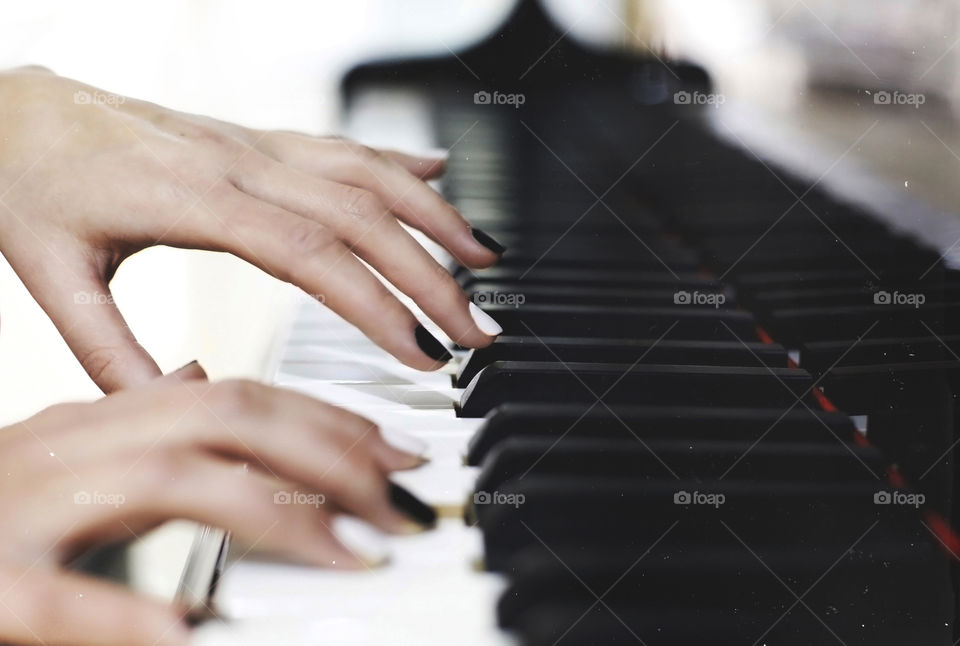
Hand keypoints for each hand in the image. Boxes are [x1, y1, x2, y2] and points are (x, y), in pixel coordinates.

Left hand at [0, 67, 504, 392]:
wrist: (8, 107)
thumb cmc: (24, 183)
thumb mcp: (51, 276)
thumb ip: (113, 354)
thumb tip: (189, 398)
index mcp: (190, 198)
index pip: (310, 253)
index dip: (377, 304)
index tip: (422, 352)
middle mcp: (236, 160)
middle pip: (362, 212)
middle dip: (431, 274)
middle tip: (477, 328)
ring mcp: (251, 143)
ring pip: (366, 170)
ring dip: (433, 214)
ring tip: (484, 259)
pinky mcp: (254, 137)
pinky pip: (343, 143)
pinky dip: (399, 161)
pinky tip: (438, 173)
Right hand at [0, 363, 427, 645]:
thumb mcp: (57, 451)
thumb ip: (130, 419)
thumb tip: (198, 374)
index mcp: (95, 421)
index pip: (234, 394)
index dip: (324, 417)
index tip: (395, 448)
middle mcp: (69, 446)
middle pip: (223, 417)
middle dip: (327, 451)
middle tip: (400, 495)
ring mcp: (24, 510)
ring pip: (172, 481)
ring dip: (277, 516)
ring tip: (355, 556)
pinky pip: (61, 598)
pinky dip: (130, 613)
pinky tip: (195, 633)